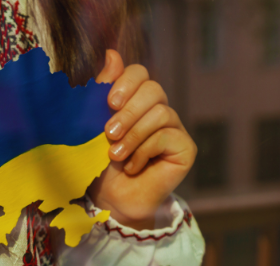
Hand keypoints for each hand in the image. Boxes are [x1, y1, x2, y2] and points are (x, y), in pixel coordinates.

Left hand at [87, 50, 196, 229]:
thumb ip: (103, 88)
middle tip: (108, 133)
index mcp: (134, 99)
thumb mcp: (93, 122)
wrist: (108, 199)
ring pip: (161, 112)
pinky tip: (133, 167)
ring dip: (133, 135)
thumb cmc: (98, 162)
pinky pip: (168, 135)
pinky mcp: (185, 147)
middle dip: (128, 111)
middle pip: (153, 89)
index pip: (139, 73)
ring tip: (115, 155)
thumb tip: (112, 53)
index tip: (109, 102)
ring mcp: (174, 127)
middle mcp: (157, 109)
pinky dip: (144, 151)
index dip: (126, 82)